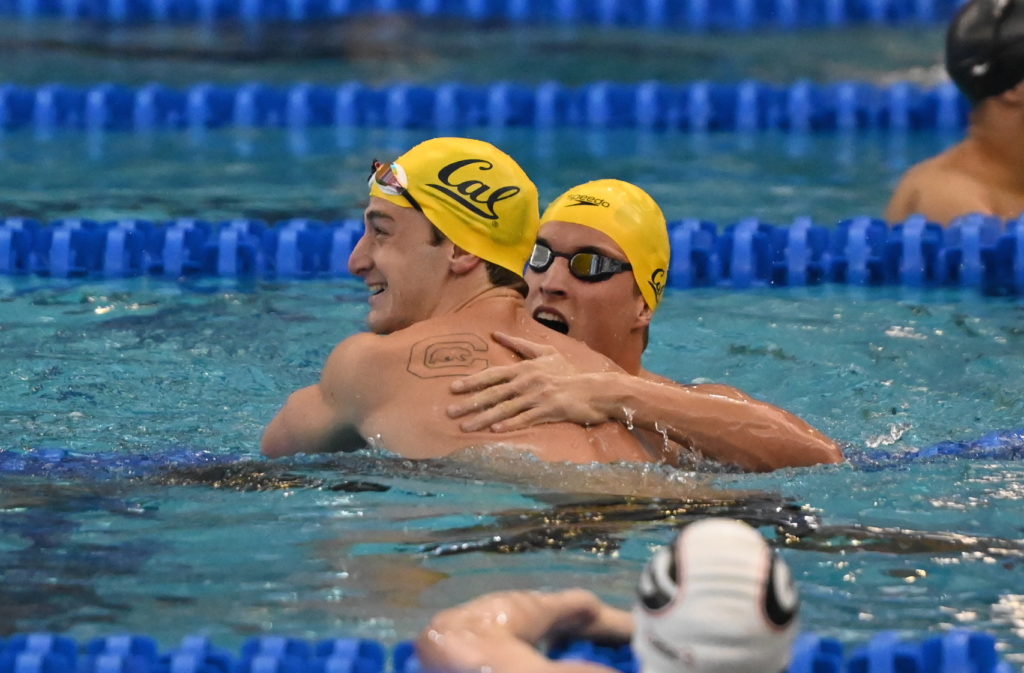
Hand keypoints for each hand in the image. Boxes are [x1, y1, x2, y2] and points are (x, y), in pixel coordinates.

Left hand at [447, 332, 609, 431]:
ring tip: (465, 427)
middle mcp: (527, 381)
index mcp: (524, 368)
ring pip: (505, 408)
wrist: (594, 390)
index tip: (453, 388)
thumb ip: (520, 344)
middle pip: (493, 393)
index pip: (493, 374)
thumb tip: (496, 333)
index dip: (472, 381)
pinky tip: (495, 431)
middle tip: (450, 412)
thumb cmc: (568, 372)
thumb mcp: (545, 353)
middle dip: (470, 403)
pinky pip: (525, 419)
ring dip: (483, 418)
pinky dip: (510, 424)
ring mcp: (537, 396)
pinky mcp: (549, 411)